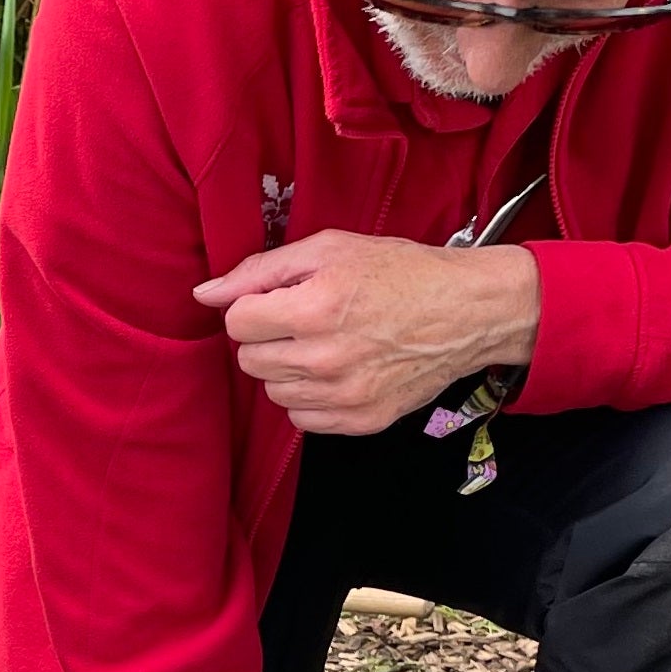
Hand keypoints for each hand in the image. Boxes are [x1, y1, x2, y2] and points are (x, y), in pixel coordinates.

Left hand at [195, 232, 538, 434]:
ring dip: (288, 368)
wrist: (466, 312)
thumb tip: (204, 294)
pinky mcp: (361, 421)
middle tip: (306, 319)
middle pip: (250, 360)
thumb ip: (259, 270)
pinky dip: (311, 397)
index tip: (281, 299)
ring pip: (273, 392)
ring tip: (325, 343)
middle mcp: (325, 359)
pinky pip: (302, 419)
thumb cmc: (399, 272)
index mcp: (314, 309)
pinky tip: (338, 370)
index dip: (253, 307)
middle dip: (268, 337)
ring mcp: (344, 396)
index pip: (236, 323)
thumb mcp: (330, 249)